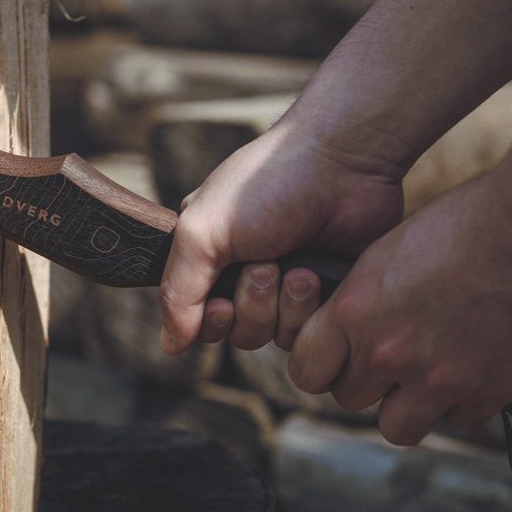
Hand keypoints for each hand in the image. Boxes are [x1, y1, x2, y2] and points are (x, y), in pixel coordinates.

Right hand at [158, 119, 403, 354]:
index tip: (222, 302)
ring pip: (274, 337)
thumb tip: (169, 346)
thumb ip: (177, 291)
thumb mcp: (202, 232)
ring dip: (283, 305)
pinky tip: (317, 274)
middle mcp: (246, 275)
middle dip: (252, 305)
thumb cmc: (266, 187)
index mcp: (209, 255)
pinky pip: (309, 333)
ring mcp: (288, 286)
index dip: (210, 320)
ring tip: (298, 268)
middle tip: (265, 266)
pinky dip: (310, 308)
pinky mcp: (325, 295)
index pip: (196, 317)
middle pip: (238, 333)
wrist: (342, 165)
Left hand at [288, 174, 511, 444]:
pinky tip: (476, 363)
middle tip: (391, 360)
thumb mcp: (387, 253)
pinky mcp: (487, 391)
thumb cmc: (462, 223)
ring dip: (408, 406)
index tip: (338, 358)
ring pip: (398, 428)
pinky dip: (463, 400)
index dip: (320, 366)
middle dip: (368, 383)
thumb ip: (361, 302)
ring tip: (429, 375)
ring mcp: (437, 378)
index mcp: (355, 311)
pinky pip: (458, 418)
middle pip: (350, 400)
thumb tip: (348, 332)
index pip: (306, 371)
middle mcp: (388, 352)